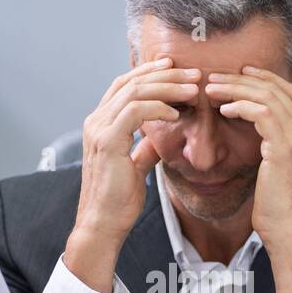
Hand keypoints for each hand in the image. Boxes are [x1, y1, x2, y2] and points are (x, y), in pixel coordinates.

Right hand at [66, 57, 199, 292]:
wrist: (103, 224)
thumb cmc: (118, 200)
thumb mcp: (135, 168)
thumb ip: (144, 149)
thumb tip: (158, 140)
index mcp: (101, 123)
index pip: (125, 85)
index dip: (151, 73)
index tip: (177, 69)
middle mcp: (96, 121)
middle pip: (131, 82)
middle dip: (166, 74)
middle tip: (194, 74)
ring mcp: (99, 129)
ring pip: (135, 92)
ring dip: (168, 87)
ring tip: (193, 90)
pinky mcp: (107, 141)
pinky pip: (135, 112)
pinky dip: (158, 108)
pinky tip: (176, 114)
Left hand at [205, 65, 291, 253]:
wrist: (289, 236)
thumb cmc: (278, 211)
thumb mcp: (277, 172)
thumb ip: (272, 149)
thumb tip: (255, 137)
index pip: (290, 92)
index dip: (265, 78)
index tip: (241, 72)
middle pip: (278, 89)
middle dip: (244, 78)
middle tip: (217, 76)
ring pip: (267, 97)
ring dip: (237, 89)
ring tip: (212, 89)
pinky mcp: (285, 149)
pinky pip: (261, 114)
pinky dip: (240, 106)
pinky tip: (224, 110)